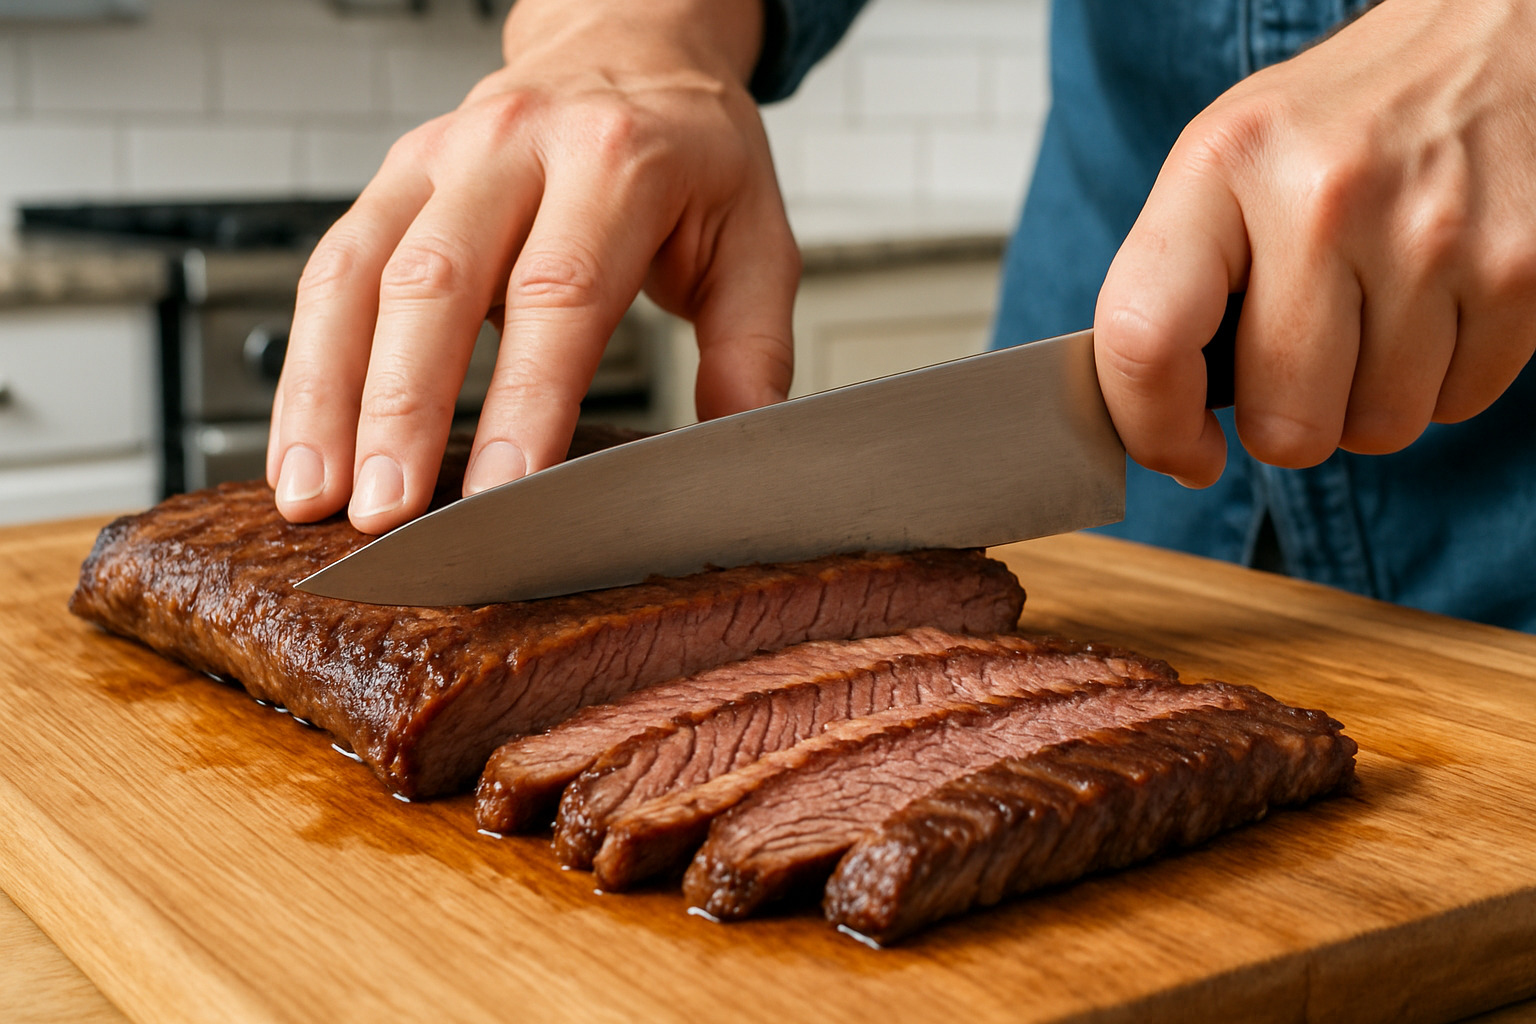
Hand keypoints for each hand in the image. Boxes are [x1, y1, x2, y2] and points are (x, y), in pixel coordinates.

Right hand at [266, 0, 797, 531]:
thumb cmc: (693, 157)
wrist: (631, 47)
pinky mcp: (393, 178)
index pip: (560, 290)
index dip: (525, 398)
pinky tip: (301, 440)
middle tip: (388, 512)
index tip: (502, 491)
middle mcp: (514, 145)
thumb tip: (740, 449)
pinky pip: (330, 268)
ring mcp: (439, 155)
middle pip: (437, 281)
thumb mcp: (756, 241)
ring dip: (328, 392)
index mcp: (616, 160)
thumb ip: (750, 349)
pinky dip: (308, 361)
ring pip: (359, 273)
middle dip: (403, 408)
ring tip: (314, 494)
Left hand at [1094, 0, 1535, 486]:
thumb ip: (1175, 284)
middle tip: (1304, 355)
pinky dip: (1443, 378)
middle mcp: (1326, 195)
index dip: (1152, 428)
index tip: (1182, 452)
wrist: (1493, 39)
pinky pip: (1460, 404)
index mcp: (1225, 164)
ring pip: (1379, 429)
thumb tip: (1157, 425)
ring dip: (1371, 398)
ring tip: (1377, 308)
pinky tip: (1435, 301)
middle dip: (1290, 417)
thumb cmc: (1337, 125)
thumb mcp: (1228, 166)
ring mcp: (1435, 233)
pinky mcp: (1524, 269)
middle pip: (1285, 424)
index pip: (1145, 338)